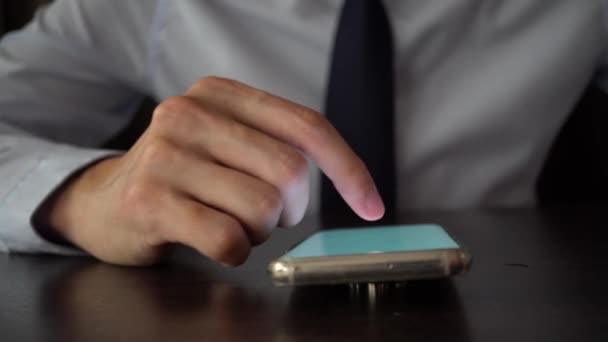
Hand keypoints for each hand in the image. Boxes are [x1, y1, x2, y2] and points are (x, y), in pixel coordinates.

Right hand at [43, 77, 383, 265]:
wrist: (104, 200)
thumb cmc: (182, 175)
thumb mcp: (224, 141)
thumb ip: (276, 145)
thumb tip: (350, 179)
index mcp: (220, 94)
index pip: (306, 126)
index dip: (348, 169)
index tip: (370, 205)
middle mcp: (189, 114)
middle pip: (290, 172)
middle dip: (290, 209)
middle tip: (263, 214)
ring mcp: (166, 156)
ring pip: (263, 208)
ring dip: (259, 231)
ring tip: (228, 221)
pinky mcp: (149, 201)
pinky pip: (228, 239)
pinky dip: (235, 251)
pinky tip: (213, 241)